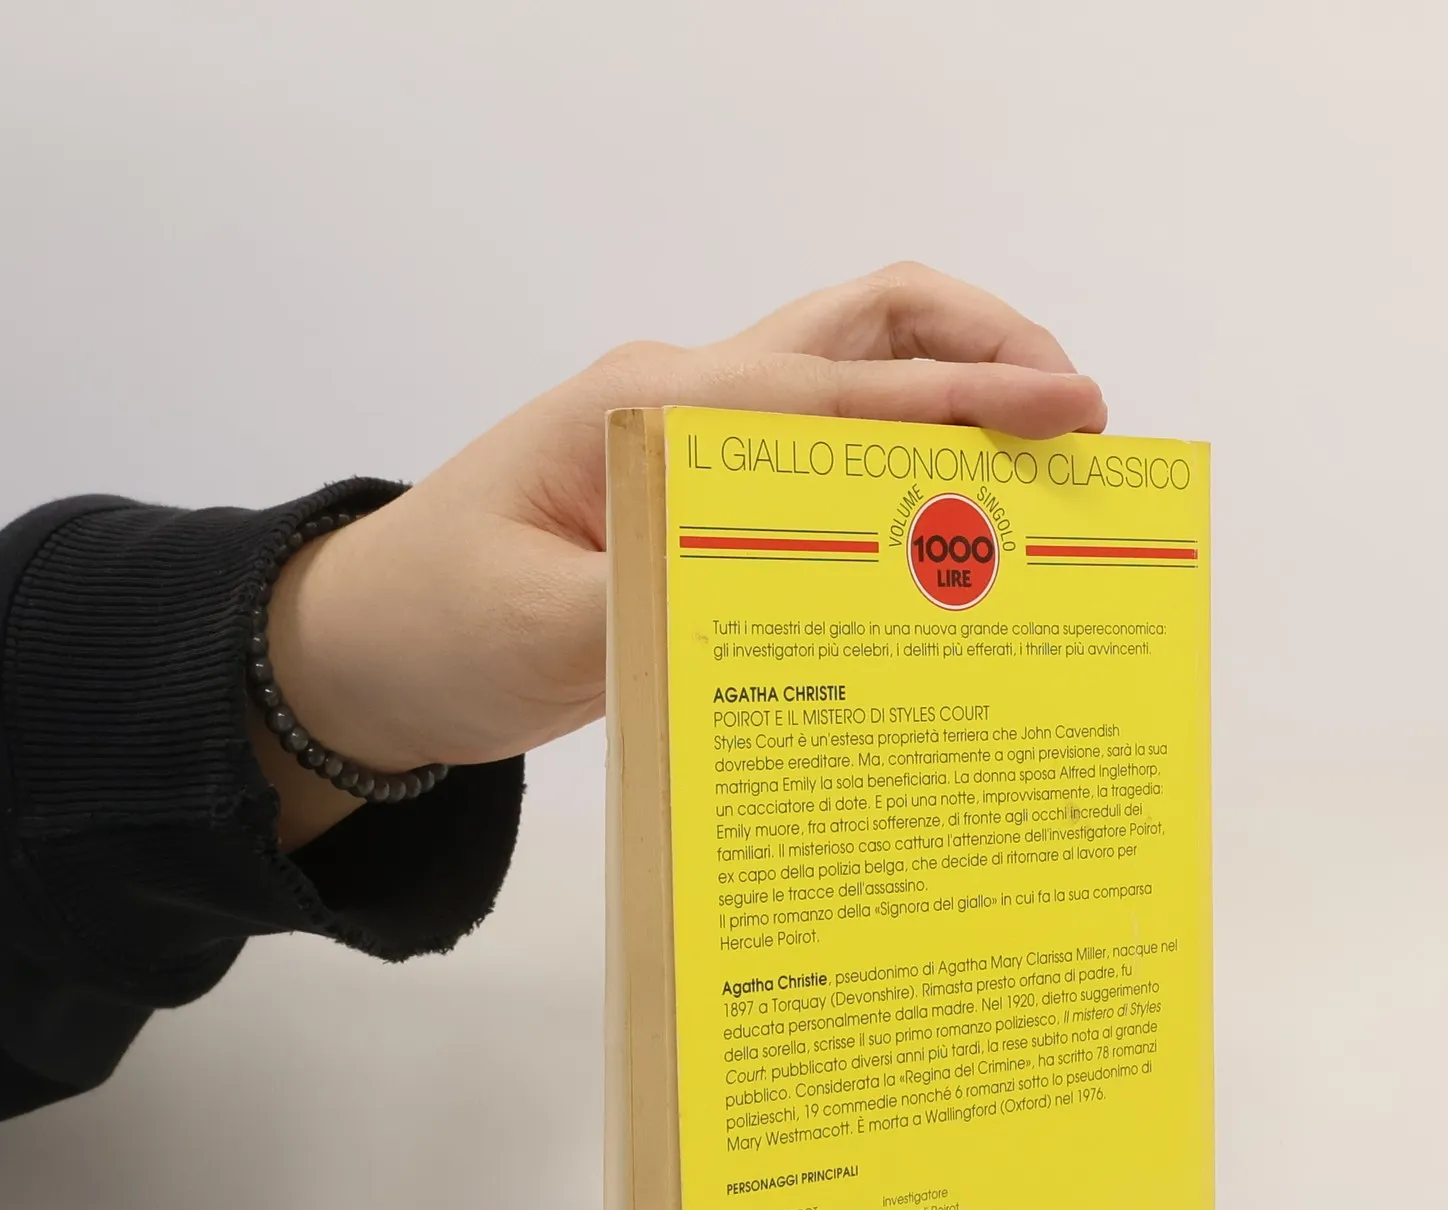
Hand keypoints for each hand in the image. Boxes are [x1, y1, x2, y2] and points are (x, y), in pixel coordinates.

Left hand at [254, 263, 1106, 847]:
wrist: (365, 644)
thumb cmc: (437, 623)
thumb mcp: (544, 633)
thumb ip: (667, 606)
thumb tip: (809, 607)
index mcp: (654, 414)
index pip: (842, 385)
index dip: (968, 394)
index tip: (1073, 413)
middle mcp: (685, 403)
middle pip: (865, 327)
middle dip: (985, 347)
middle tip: (1082, 416)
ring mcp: (694, 442)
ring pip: (853, 373)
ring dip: (954, 386)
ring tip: (1043, 452)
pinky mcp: (699, 495)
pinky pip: (825, 454)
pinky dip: (905, 456)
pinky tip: (951, 520)